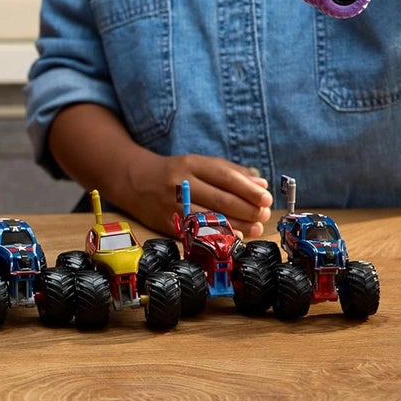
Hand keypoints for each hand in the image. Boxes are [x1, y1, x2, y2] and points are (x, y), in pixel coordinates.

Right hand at [126, 152, 272, 237]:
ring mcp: (173, 205)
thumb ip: (230, 172)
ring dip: (239, 225)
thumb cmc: (174, 171)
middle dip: (247, 209)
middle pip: (220, 199)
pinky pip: (198, 232)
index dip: (248, 189)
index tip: (266, 197)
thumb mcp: (198, 164)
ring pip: (211, 218)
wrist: (134, 180)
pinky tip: (236, 237)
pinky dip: (219, 236)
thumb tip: (261, 185)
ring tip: (256, 226)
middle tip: (264, 214)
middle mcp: (180, 183)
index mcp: (190, 164)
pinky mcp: (168, 223)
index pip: (224, 177)